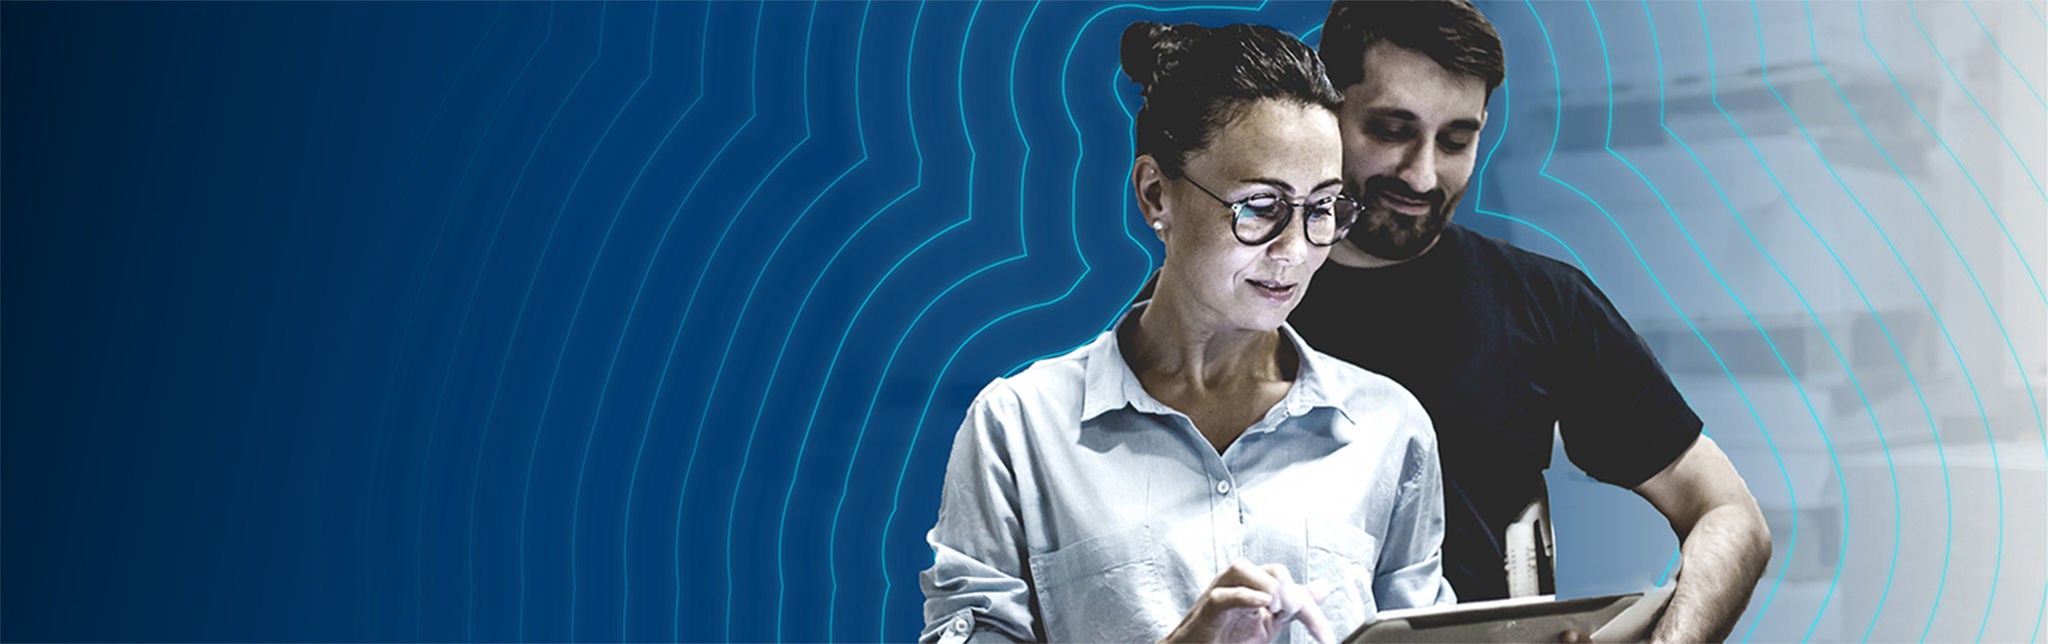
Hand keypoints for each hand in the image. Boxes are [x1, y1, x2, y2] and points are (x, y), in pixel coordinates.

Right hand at [1160, 560, 1336, 643]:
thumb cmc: (1228, 637)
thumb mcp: (1271, 621)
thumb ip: (1295, 605)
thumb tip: (1323, 587)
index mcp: (1255, 584)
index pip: (1289, 582)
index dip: (1310, 606)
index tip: (1324, 635)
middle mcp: (1238, 583)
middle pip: (1273, 571)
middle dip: (1293, 594)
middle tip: (1299, 616)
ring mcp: (1221, 592)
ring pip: (1243, 569)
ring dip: (1269, 586)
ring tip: (1281, 608)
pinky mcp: (1208, 610)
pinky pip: (1223, 596)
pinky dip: (1245, 596)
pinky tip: (1264, 604)